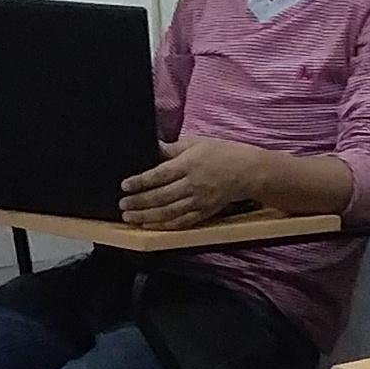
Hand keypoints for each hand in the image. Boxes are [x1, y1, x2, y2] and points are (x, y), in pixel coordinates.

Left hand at [118, 135, 275, 229]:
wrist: (247, 172)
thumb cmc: (221, 153)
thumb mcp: (196, 142)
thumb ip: (173, 147)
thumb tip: (152, 147)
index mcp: (189, 165)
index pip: (159, 175)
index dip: (140, 182)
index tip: (125, 185)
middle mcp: (192, 185)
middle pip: (160, 197)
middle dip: (139, 202)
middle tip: (122, 205)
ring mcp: (198, 201)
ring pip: (168, 213)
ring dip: (147, 217)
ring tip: (130, 218)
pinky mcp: (203, 213)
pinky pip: (181, 222)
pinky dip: (164, 226)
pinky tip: (150, 225)